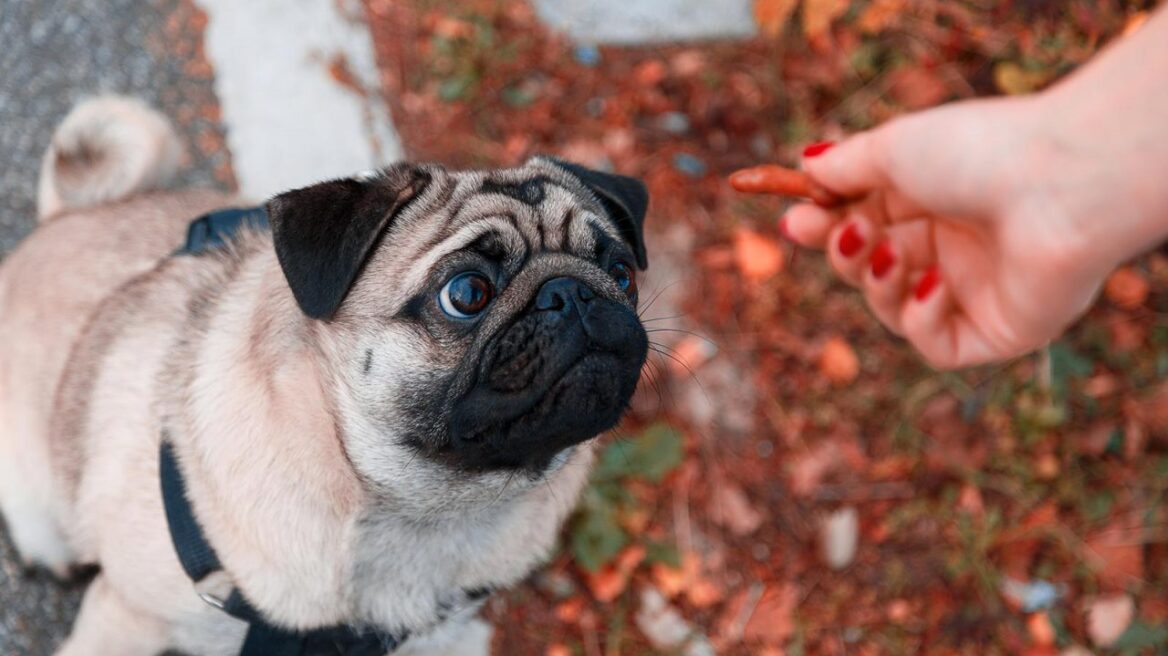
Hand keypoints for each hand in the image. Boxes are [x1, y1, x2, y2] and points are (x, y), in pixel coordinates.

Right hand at [784, 97, 1113, 368]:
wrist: (1059, 183)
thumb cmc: (979, 152)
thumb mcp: (893, 149)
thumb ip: (843, 165)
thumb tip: (804, 169)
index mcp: (935, 198)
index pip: (864, 222)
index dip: (825, 225)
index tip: (793, 219)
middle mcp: (955, 244)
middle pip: (870, 268)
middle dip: (842, 253)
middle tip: (836, 231)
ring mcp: (975, 290)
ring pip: (893, 309)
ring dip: (876, 284)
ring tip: (889, 254)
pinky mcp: (997, 332)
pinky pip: (937, 344)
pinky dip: (921, 318)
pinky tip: (934, 283)